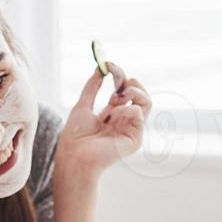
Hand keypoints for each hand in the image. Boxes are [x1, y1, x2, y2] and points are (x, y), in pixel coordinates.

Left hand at [55, 61, 151, 184]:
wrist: (75, 156)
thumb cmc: (75, 137)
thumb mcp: (83, 105)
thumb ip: (92, 87)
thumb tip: (99, 68)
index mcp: (112, 114)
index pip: (124, 90)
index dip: (119, 76)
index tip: (109, 65)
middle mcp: (124, 121)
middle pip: (140, 95)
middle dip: (131, 82)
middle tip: (118, 80)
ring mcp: (131, 129)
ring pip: (146, 102)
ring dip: (134, 92)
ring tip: (118, 96)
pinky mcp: (135, 138)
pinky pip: (139, 114)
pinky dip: (127, 109)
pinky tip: (114, 116)